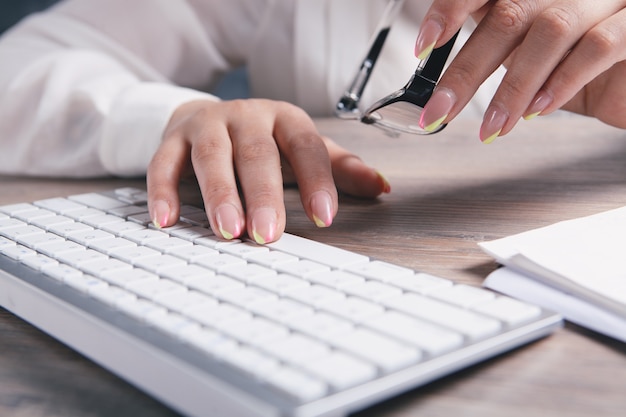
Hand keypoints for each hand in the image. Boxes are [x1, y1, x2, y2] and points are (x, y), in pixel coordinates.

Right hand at [146, 99, 389, 242]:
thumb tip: (383, 188)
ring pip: (212, 157)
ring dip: (219, 195)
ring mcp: (208, 126)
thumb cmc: (264, 140)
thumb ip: (340, 168)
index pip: (306, 146)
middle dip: (264, 195)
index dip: (317, 180)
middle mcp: (247, 117)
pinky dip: (163, 191)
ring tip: (228, 231)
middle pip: (257, 154)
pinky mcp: (173, 139)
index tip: (326, 217)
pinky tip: (167, 221)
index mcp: (285, 119)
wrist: (207, 116)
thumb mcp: (303, 148)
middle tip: (269, 235)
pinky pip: (164, 164)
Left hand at [415, 0, 625, 141]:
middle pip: (508, 16)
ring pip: (549, 31)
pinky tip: (538, 110)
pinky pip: (598, 46)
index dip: (451, 9)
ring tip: (493, 126)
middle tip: (440, 110)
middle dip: (467, 70)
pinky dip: (561, 83)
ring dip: (513, 88)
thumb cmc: (578, 68)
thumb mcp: (527, 56)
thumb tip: (441, 84)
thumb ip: (493, 52)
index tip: (425, 45)